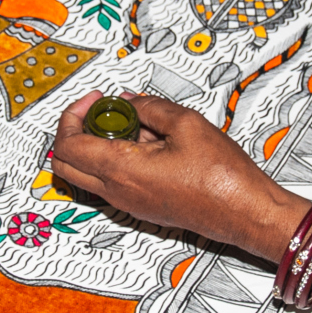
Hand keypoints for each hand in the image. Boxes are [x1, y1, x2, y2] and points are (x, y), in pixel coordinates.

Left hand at [47, 92, 307, 255]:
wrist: (244, 213)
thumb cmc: (222, 177)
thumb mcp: (186, 124)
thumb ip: (151, 107)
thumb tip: (131, 101)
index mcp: (121, 170)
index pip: (67, 146)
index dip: (73, 115)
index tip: (95, 99)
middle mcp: (118, 192)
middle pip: (66, 165)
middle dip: (76, 131)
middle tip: (100, 111)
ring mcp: (128, 203)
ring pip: (89, 175)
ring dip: (99, 145)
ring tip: (135, 124)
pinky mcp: (141, 207)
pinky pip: (112, 182)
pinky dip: (116, 159)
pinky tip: (149, 143)